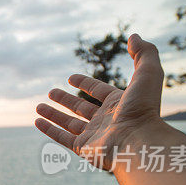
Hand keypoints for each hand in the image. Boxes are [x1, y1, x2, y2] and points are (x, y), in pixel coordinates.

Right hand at [35, 34, 165, 170]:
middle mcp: (105, 120)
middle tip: (51, 92)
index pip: (98, 91)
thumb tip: (134, 36)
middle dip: (66, 100)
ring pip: (69, 123)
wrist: (138, 142)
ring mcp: (94, 135)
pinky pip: (62, 138)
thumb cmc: (143, 109)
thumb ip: (144, 53)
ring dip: (54, 114)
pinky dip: (49, 130)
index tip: (71, 78)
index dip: (85, 83)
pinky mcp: (83, 149)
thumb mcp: (148, 74)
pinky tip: (37, 121)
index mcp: (118, 104)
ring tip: (38, 107)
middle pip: (81, 108)